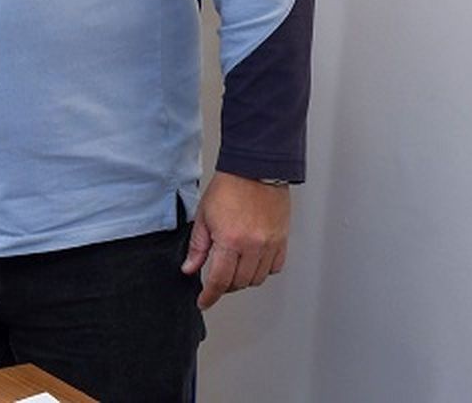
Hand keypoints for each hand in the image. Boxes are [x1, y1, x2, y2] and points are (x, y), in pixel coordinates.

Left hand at [181, 171, 290, 310]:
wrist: (255, 169)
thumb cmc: (229, 187)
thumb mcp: (204, 216)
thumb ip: (198, 247)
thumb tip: (190, 268)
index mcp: (230, 240)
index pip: (219, 280)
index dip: (209, 296)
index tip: (204, 302)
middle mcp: (252, 246)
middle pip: (238, 283)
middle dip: (224, 286)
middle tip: (216, 280)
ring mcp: (269, 244)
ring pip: (257, 278)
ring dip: (243, 279)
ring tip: (234, 268)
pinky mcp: (282, 240)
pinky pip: (274, 267)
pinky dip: (263, 270)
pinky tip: (253, 262)